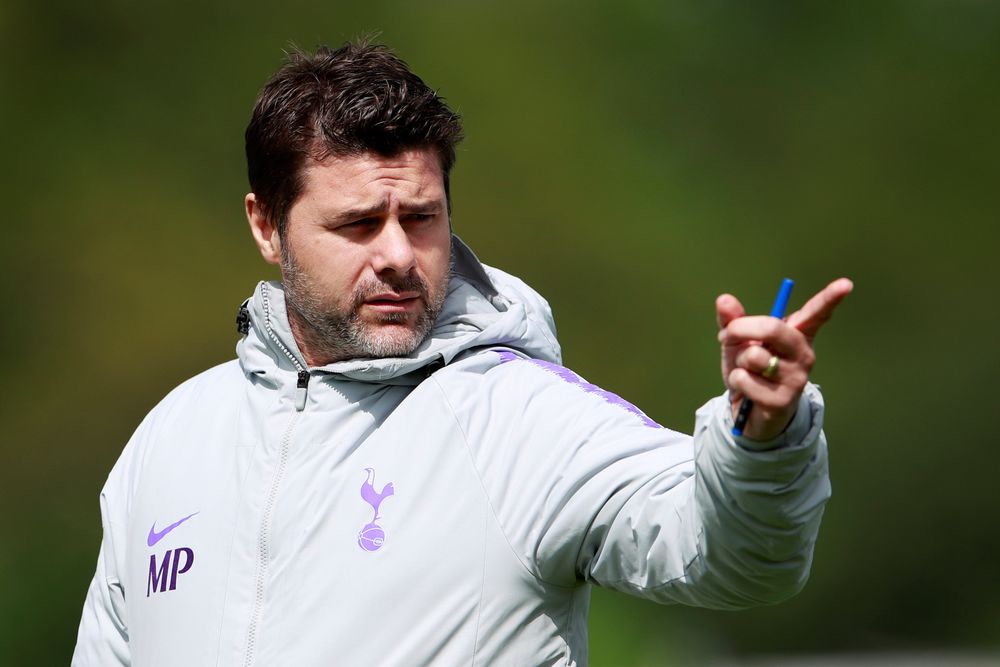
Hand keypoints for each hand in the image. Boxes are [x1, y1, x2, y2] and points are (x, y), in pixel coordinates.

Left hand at [716, 278, 853, 440]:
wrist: (748, 411)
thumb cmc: (749, 369)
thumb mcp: (738, 343)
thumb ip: (732, 321)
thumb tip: (724, 299)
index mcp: (797, 334)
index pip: (817, 313)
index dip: (830, 298)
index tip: (846, 284)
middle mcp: (803, 354)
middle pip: (774, 328)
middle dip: (741, 328)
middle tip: (726, 335)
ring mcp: (796, 378)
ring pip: (754, 355)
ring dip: (738, 361)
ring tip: (746, 370)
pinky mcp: (783, 400)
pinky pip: (745, 379)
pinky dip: (736, 381)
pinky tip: (746, 389)